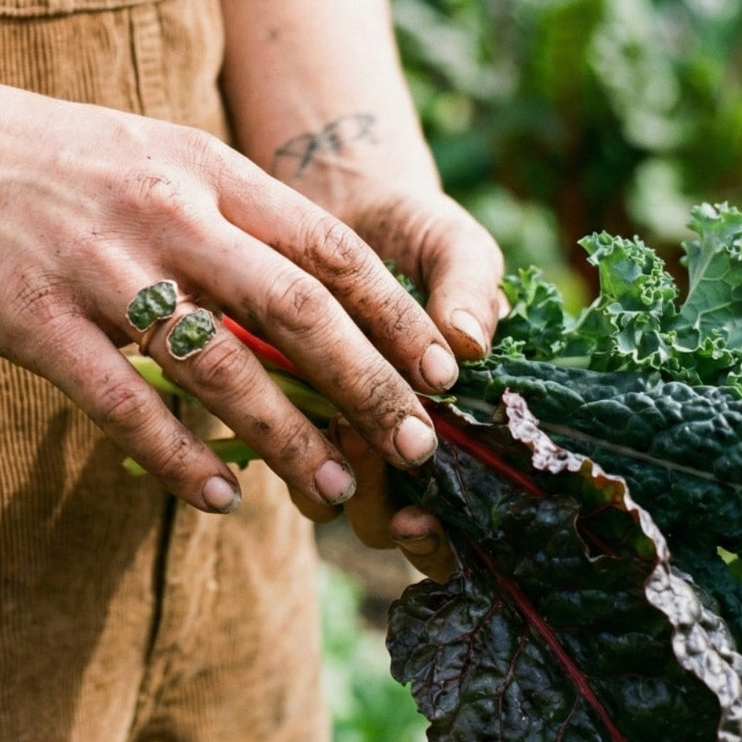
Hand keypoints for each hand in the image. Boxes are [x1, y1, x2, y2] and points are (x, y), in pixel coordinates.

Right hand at [0, 65, 465, 516]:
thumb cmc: (36, 154)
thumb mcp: (145, 156)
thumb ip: (218, 212)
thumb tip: (294, 291)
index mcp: (200, 168)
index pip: (327, 244)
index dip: (393, 313)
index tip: (440, 370)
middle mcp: (165, 212)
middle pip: (296, 308)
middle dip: (368, 383)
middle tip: (417, 446)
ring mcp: (100, 265)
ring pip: (219, 367)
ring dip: (287, 437)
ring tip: (334, 488)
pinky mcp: (36, 317)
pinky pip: (123, 403)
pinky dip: (177, 456)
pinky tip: (216, 497)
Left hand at [290, 183, 504, 580]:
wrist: (343, 199)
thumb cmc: (414, 232)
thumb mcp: (452, 245)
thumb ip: (470, 283)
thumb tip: (470, 337)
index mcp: (450, 423)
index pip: (453, 522)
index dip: (436, 542)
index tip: (422, 518)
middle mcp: (390, 440)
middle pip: (381, 523)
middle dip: (376, 503)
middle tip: (369, 445)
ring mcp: (329, 425)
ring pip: (321, 495)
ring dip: (326, 471)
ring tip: (332, 420)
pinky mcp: (274, 399)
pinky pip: (270, 442)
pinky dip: (275, 431)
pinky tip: (275, 400)